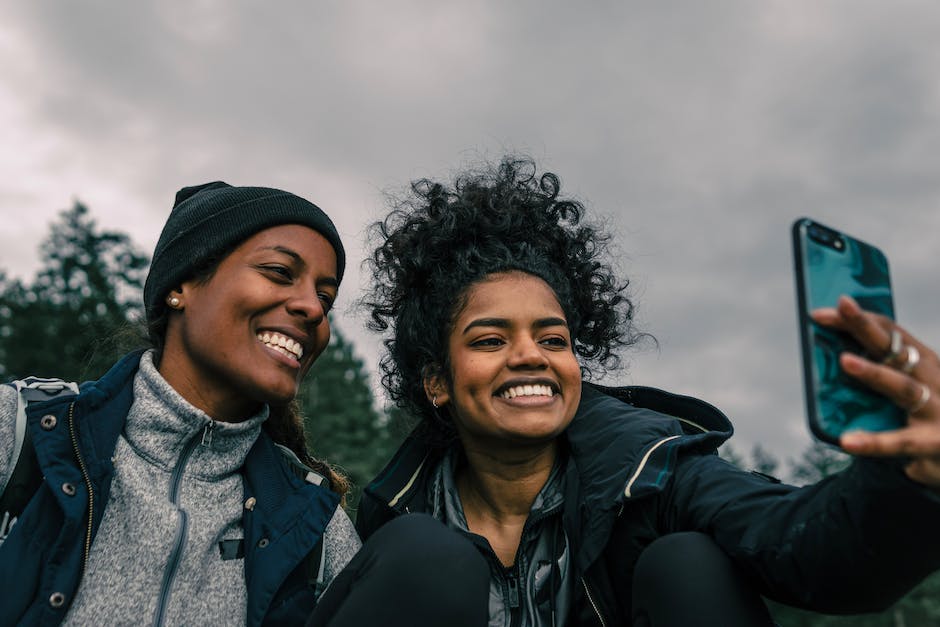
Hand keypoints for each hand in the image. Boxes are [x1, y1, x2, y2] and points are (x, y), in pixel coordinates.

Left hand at [811, 296, 939, 487]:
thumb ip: (879, 372)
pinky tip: (848, 440)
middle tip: (841, 307)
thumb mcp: (907, 389)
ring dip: (874, 371)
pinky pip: (900, 441)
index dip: (858, 319)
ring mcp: (935, 409)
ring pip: (903, 387)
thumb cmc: (925, 417)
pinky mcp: (933, 442)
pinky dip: (874, 441)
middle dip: (866, 326)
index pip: (890, 332)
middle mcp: (932, 380)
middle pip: (895, 349)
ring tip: (845, 361)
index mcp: (923, 363)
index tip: (820, 312)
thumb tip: (834, 357)